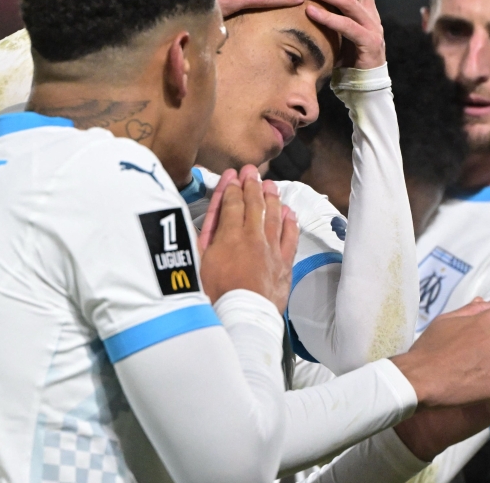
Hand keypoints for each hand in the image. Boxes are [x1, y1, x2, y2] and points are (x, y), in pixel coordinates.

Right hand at [199, 165, 298, 311]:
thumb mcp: (198, 265)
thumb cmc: (215, 296)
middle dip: (252, 185)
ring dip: (272, 198)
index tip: (233, 176)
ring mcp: (271, 250)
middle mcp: (253, 238)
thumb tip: (205, 220)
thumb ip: (203, 239)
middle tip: (251, 171)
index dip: (232, 188)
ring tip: (271, 185)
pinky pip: (290, 237)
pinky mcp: (284, 264)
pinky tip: (289, 213)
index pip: (233, 204)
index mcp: (229, 236)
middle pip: (254, 205)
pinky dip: (290, 223)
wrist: (242, 318)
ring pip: (274, 216)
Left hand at [296, 0, 385, 69]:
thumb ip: (325, 10)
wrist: (364, 84)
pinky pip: (347, 26)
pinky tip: (310, 11)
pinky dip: (328, 17)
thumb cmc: (344, 54)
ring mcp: (372, 25)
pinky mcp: (369, 42)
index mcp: (364, 3)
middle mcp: (370, 10)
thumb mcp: (334, 27)